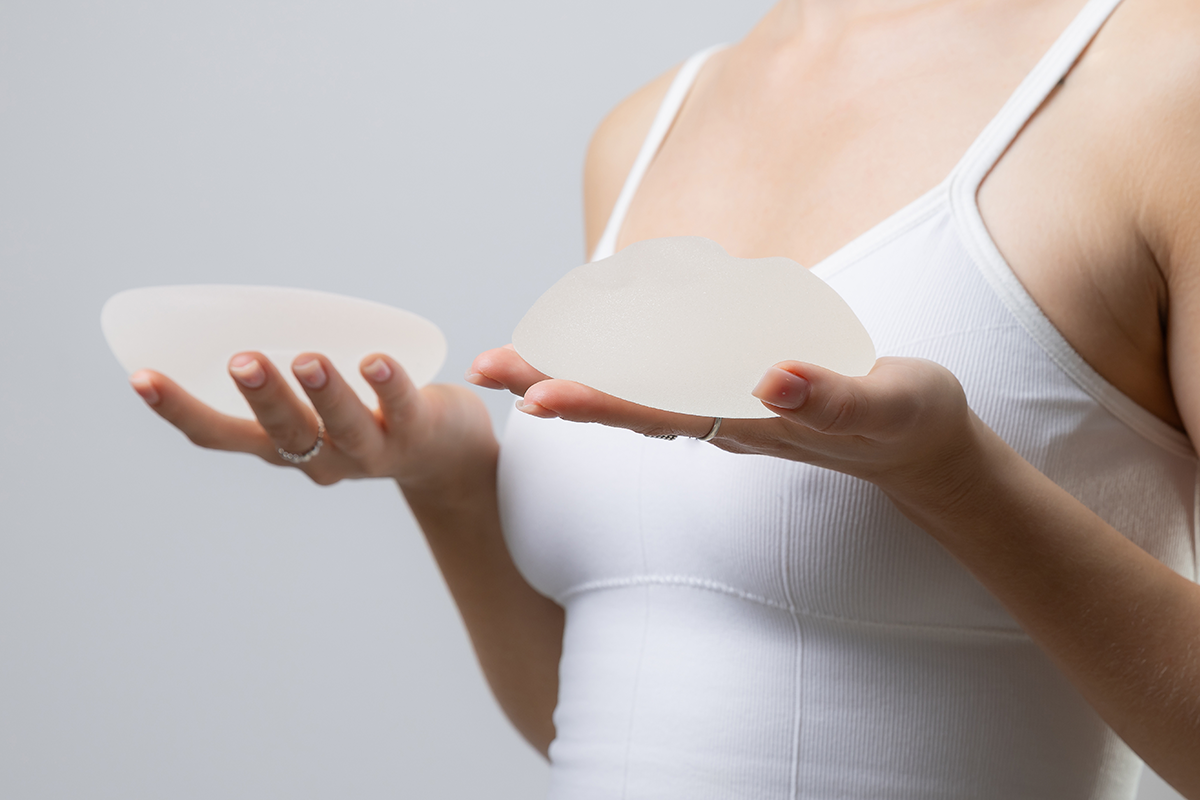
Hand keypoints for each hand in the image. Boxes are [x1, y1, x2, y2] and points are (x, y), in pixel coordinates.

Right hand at [129, 352, 496, 491]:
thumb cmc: (366, 414)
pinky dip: (388, 384)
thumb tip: (233, 308)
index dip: (181, 410)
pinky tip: (378, 359)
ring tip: (309, 358)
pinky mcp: (415, 433)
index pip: (221, 436)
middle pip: (284, 433)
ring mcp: (370, 452)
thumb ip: (281, 375)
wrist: (446, 456)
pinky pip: (401, 408)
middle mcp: (321, 457)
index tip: (143, 377)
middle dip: (262, 398)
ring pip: (344, 427)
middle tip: (242, 361)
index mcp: (282, 447)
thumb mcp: (313, 405)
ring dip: (325, 393)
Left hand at [468, 346, 984, 504]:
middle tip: (485, 369)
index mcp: (752, 421)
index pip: (660, 410)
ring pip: (638, 392)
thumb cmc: (906, 421)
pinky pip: (665, 378)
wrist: (919, 449)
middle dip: (556, 385)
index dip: (598, 400)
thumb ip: (831, 396)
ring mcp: (725, 411)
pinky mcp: (735, 396)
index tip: (537, 396)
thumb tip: (768, 376)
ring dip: (573, 374)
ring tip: (508, 366)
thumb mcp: (886, 405)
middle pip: (628, 403)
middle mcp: (724, 419)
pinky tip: (582, 345)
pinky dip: (618, 363)